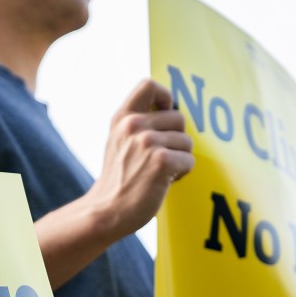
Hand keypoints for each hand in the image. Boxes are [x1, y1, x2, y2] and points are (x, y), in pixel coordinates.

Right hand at [86, 79, 195, 239]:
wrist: (106, 211)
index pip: (149, 85)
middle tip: (161, 159)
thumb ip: (136, 123)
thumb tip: (170, 109)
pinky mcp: (161, 162)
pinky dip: (182, 174)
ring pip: (187, 142)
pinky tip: (164, 182)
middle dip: (177, 140)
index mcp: (122, 118)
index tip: (164, 116)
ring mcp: (147, 142)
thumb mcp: (117, 141)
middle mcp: (134, 126)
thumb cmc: (117, 180)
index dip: (165, 98)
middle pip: (179, 118)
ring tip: (159, 172)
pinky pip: (189, 160)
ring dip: (179, 159)